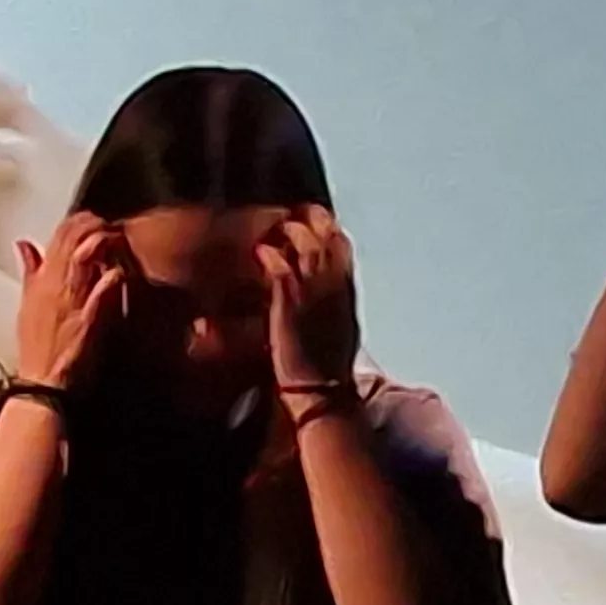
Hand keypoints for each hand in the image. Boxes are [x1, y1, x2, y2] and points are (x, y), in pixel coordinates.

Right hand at [12, 213, 127, 389]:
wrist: (44, 384)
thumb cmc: (37, 349)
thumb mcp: (27, 305)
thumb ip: (30, 273)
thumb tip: (24, 246)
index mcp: (40, 281)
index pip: (57, 236)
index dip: (78, 221)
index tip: (92, 220)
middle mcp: (55, 285)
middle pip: (74, 238)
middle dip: (94, 224)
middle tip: (109, 226)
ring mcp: (72, 299)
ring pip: (88, 255)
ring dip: (105, 242)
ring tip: (117, 240)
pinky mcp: (90, 318)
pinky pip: (103, 289)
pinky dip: (112, 277)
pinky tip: (121, 273)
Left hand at [260, 209, 359, 392]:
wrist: (322, 389)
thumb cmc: (329, 365)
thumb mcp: (342, 326)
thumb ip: (335, 301)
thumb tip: (330, 291)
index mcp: (345, 290)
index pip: (342, 244)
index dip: (329, 227)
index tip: (316, 217)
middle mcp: (332, 284)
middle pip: (325, 235)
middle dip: (309, 219)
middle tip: (291, 215)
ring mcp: (312, 290)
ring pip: (303, 242)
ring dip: (287, 232)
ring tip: (273, 232)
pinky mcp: (289, 301)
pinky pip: (279, 266)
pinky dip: (269, 255)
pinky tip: (260, 253)